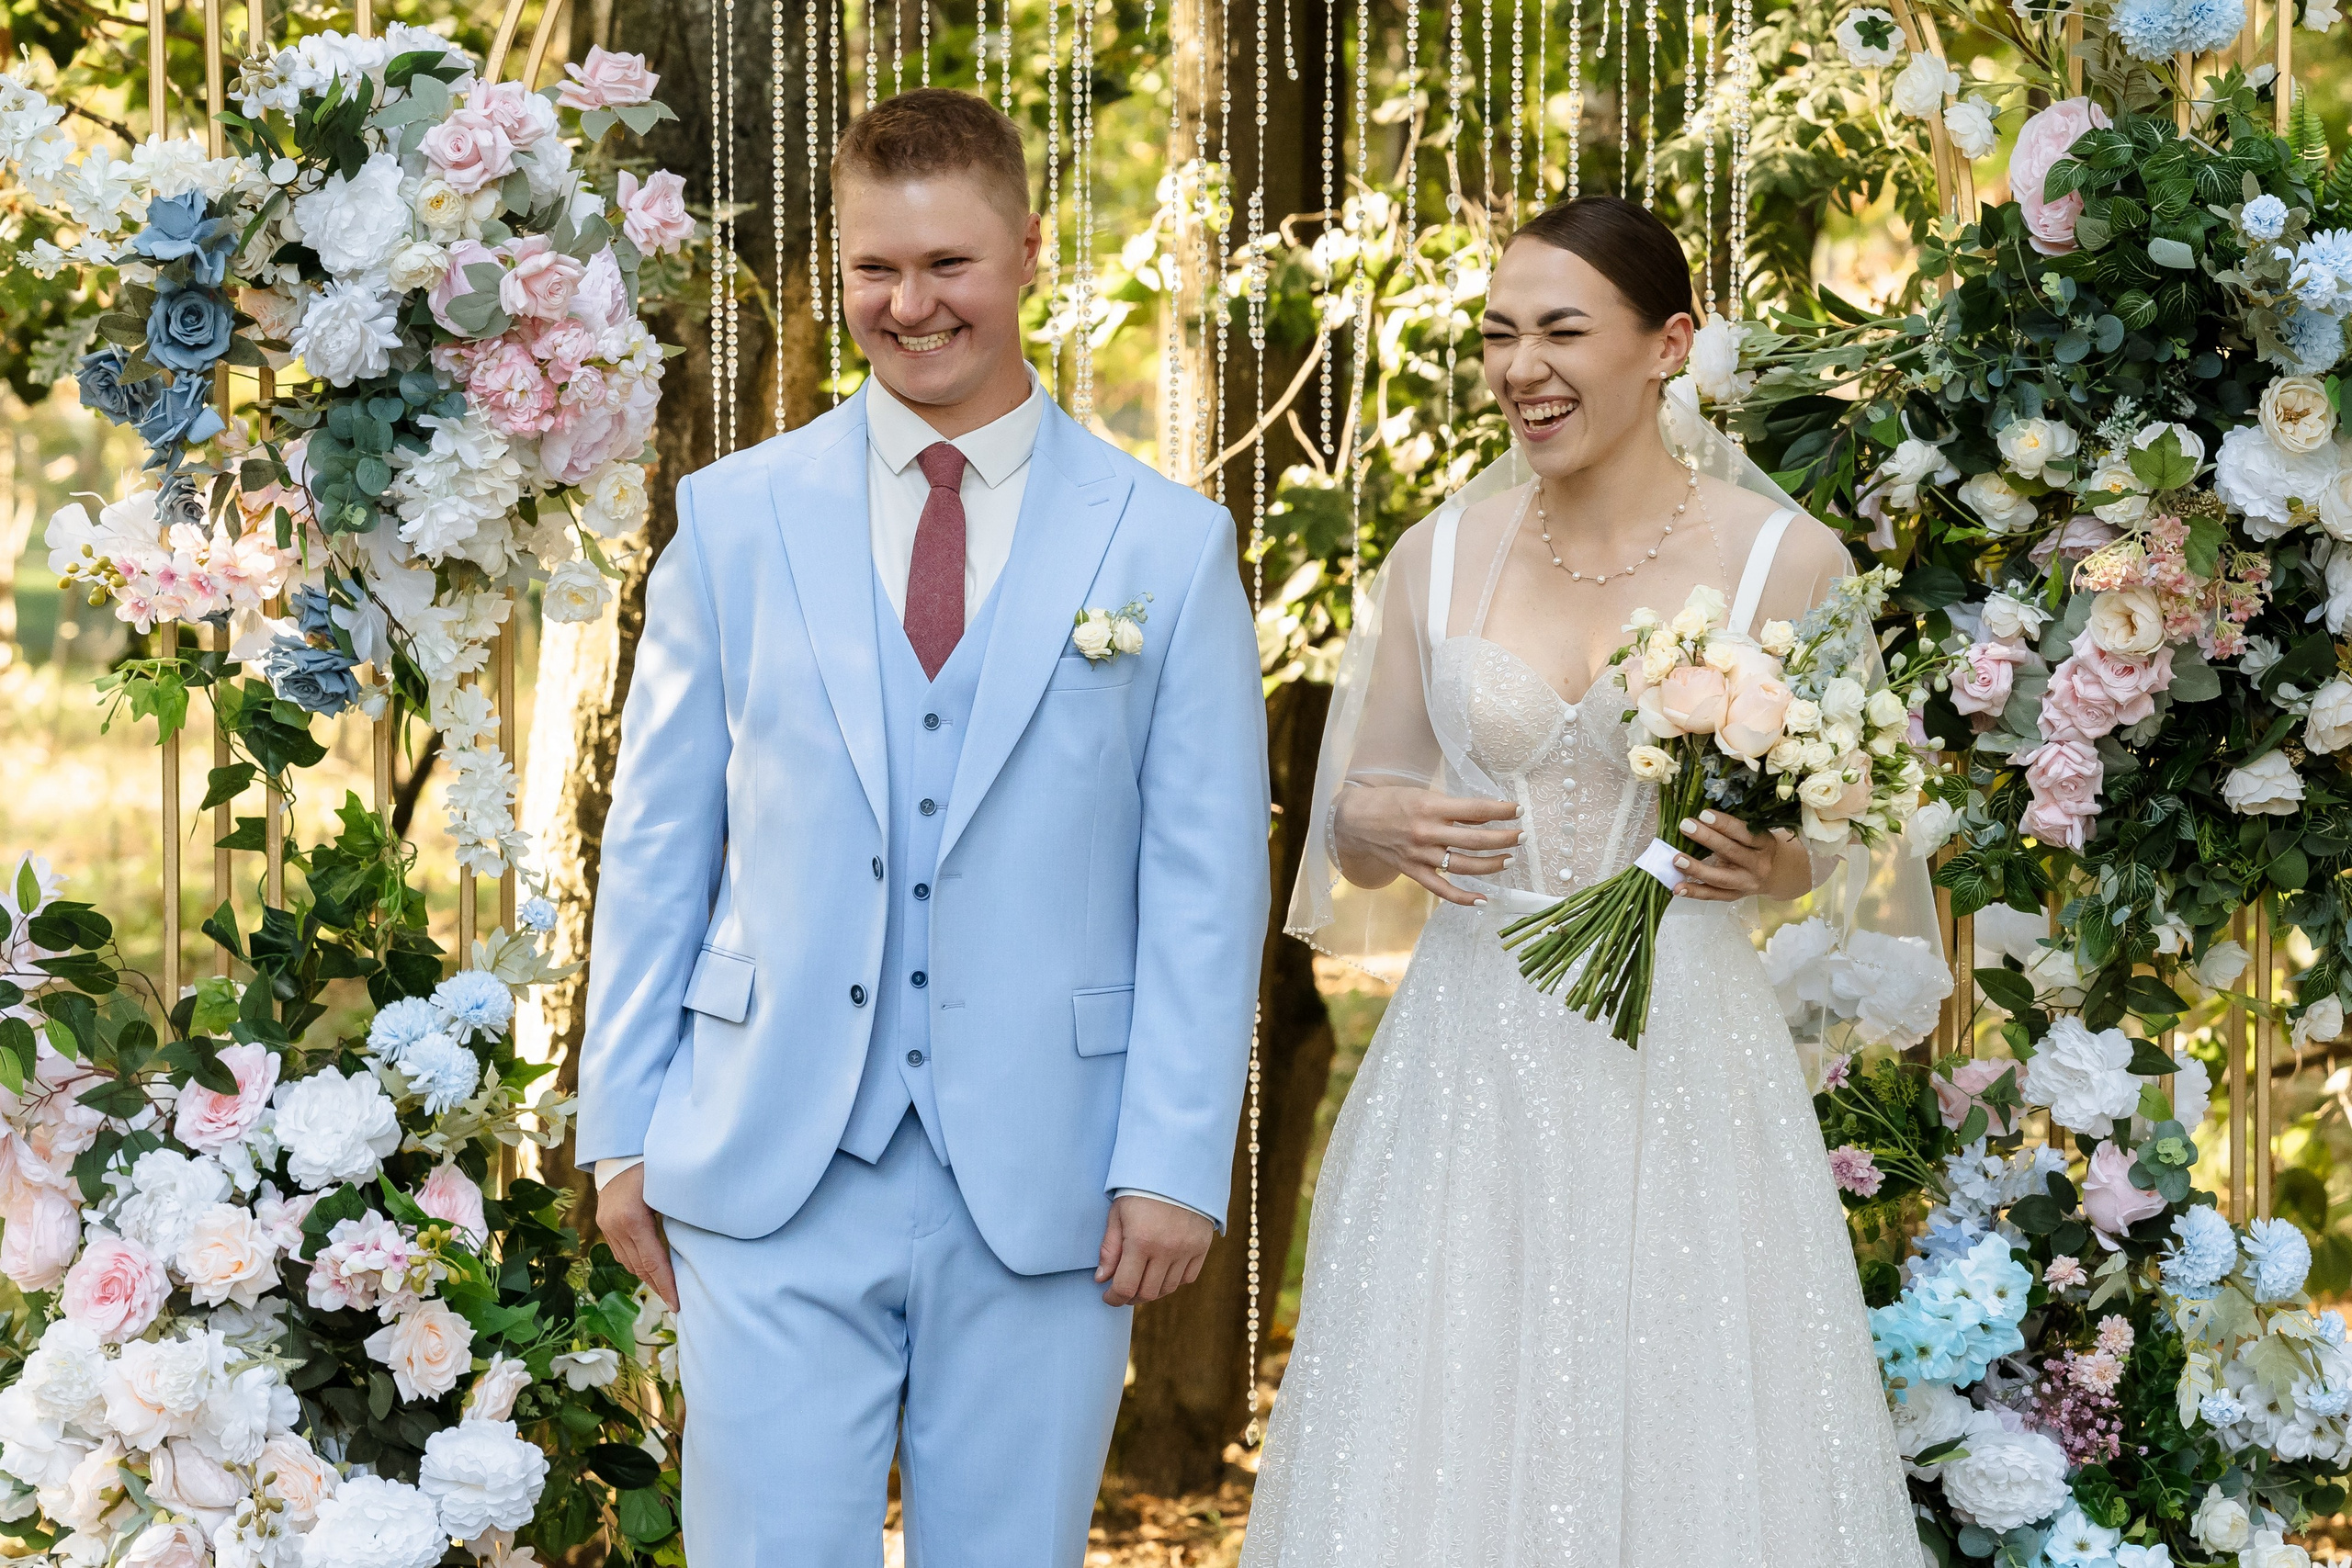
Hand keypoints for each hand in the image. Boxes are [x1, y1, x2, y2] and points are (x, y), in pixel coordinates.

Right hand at [598, 1163, 678, 1311]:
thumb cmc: (651, 1164)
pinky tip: (648, 1269)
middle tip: (676, 1303)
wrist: (620, 1149)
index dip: (666, 1285)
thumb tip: (694, 1244)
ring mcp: (606, 1225)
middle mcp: (615, 1226)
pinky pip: (620, 1252)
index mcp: (632, 1218)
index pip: (653, 1262)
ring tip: (665, 1290)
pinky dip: (635, 1263)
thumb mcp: (667, 1189)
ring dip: (646, 1277)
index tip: (677, 1305)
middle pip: (639, 1267)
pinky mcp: (603, 1223)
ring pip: (627, 1262)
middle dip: (658, 1286)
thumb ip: (677, 1215)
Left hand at [1095, 1195, 1214, 1305]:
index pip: (1125, 1287)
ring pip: (1168, 1288)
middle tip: (1123, 1289)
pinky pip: (1188, 1278)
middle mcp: (1166, 1249)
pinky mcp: (1202, 1247)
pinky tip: (1162, 1271)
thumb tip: (1102, 1279)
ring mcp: (1187, 1249)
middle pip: (1147, 1293)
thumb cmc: (1140, 1190)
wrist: (1178, 1168)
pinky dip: (1173, 1280)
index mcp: (1140, 1240)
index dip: (1114, 1298)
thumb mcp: (1118, 1214)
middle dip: (1131, 1297)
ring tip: (1142, 1280)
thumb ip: (1110, 1248)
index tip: (1108, 1296)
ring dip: (1152, 1290)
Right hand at [1331, 785, 1521, 905]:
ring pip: (1464, 865)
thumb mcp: (1422, 794)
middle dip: (1505, 838)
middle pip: (1476, 840)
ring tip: (1510, 860)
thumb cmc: (1391, 801)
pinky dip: (1464, 897)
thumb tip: (1486, 813)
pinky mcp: (1413, 872)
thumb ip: (1452, 806)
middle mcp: (1426, 832)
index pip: (1476, 810)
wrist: (1354, 820)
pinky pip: (1442, 889)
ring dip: (1492, 864)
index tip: (1519, 810)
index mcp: (1430, 806)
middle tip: (1522, 837)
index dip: (1502, 811)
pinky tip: (1484, 899)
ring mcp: (1419, 855)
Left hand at [1670, 810, 1811, 902]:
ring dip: (1696, 869)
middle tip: (1685, 826)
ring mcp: (1746, 883)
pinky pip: (1713, 895)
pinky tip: (1677, 887)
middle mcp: (1757, 865)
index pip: (1745, 833)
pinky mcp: (1734, 896)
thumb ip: (1729, 823)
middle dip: (1707, 839)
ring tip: (1676, 859)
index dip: (1724, 824)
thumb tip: (1694, 808)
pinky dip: (1694, 891)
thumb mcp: (1753, 832)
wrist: (1775, 874)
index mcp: (1764, 843)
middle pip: (1731, 852)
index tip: (1704, 814)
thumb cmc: (1756, 846)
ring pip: (1720, 878)